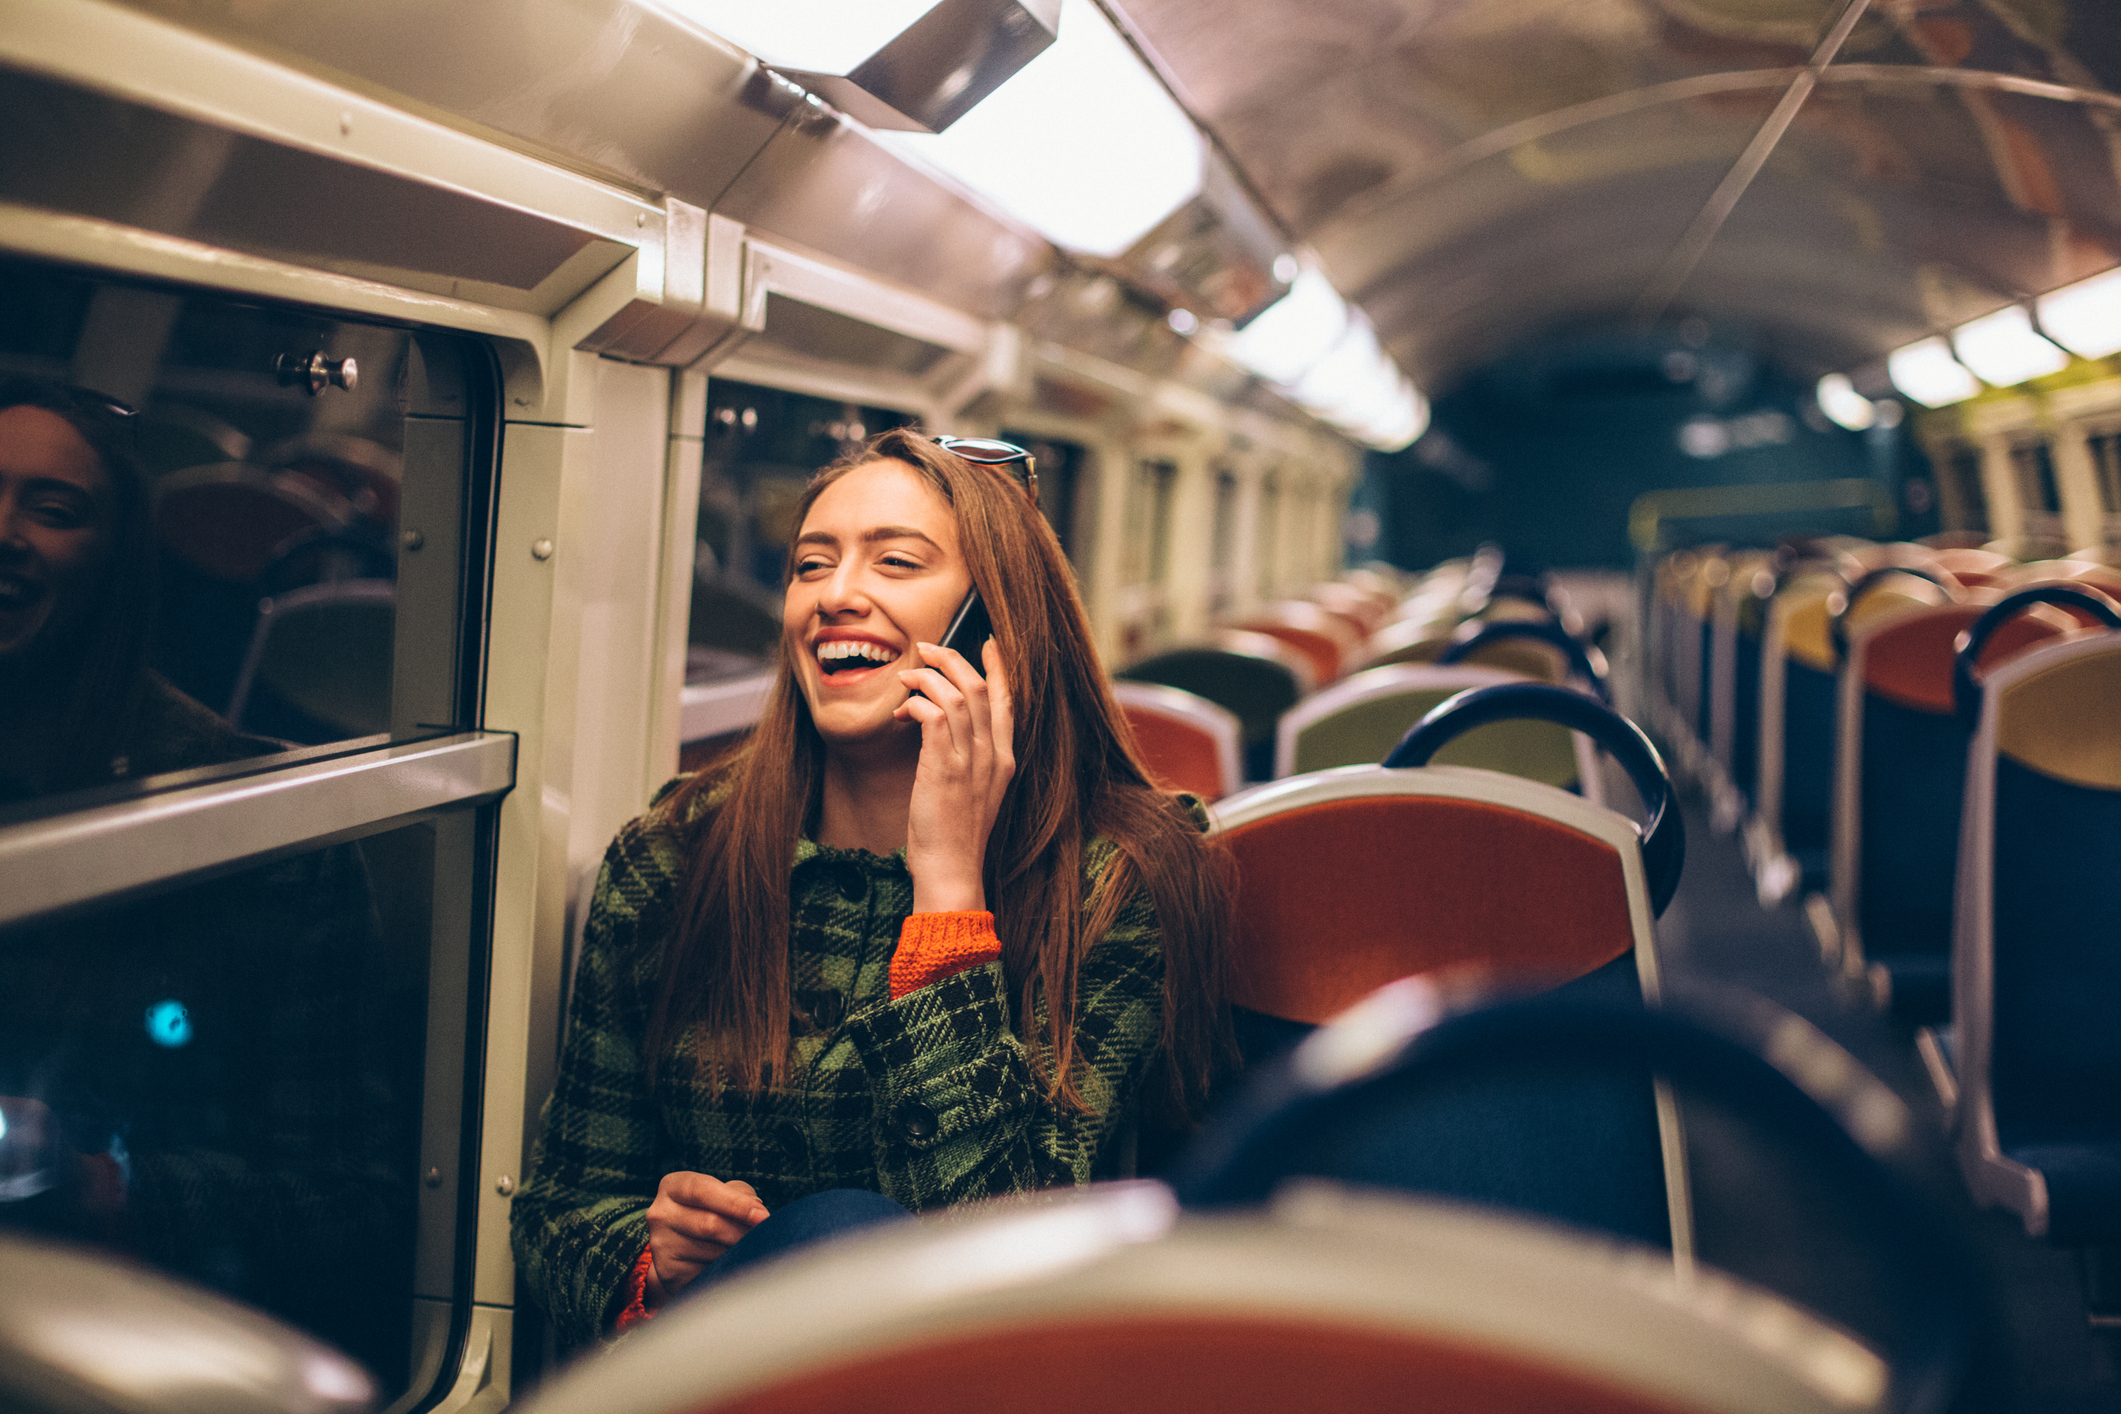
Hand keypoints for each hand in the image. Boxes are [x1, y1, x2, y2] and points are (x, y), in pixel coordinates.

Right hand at [643, 1172, 768, 1301]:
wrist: (681, 1248)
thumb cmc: (711, 1211)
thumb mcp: (723, 1194)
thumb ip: (740, 1196)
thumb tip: (758, 1213)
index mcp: (673, 1186)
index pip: (704, 1191)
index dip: (736, 1204)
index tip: (763, 1217)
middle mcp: (660, 1214)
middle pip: (709, 1225)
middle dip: (743, 1233)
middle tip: (765, 1237)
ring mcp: (661, 1244)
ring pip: (711, 1252)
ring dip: (737, 1253)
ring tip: (749, 1250)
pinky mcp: (668, 1272)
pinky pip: (706, 1273)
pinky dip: (725, 1270)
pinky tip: (731, 1265)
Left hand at [894, 637, 1015, 912]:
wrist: (952, 872)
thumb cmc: (954, 838)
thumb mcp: (972, 794)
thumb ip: (967, 761)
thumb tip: (939, 730)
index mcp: (1004, 761)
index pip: (1008, 702)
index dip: (999, 668)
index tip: (988, 643)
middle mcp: (993, 756)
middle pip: (981, 688)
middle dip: (953, 659)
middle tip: (928, 649)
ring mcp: (971, 762)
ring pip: (958, 695)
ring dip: (928, 677)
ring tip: (906, 676)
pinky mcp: (945, 768)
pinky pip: (936, 715)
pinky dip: (918, 702)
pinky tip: (903, 710)